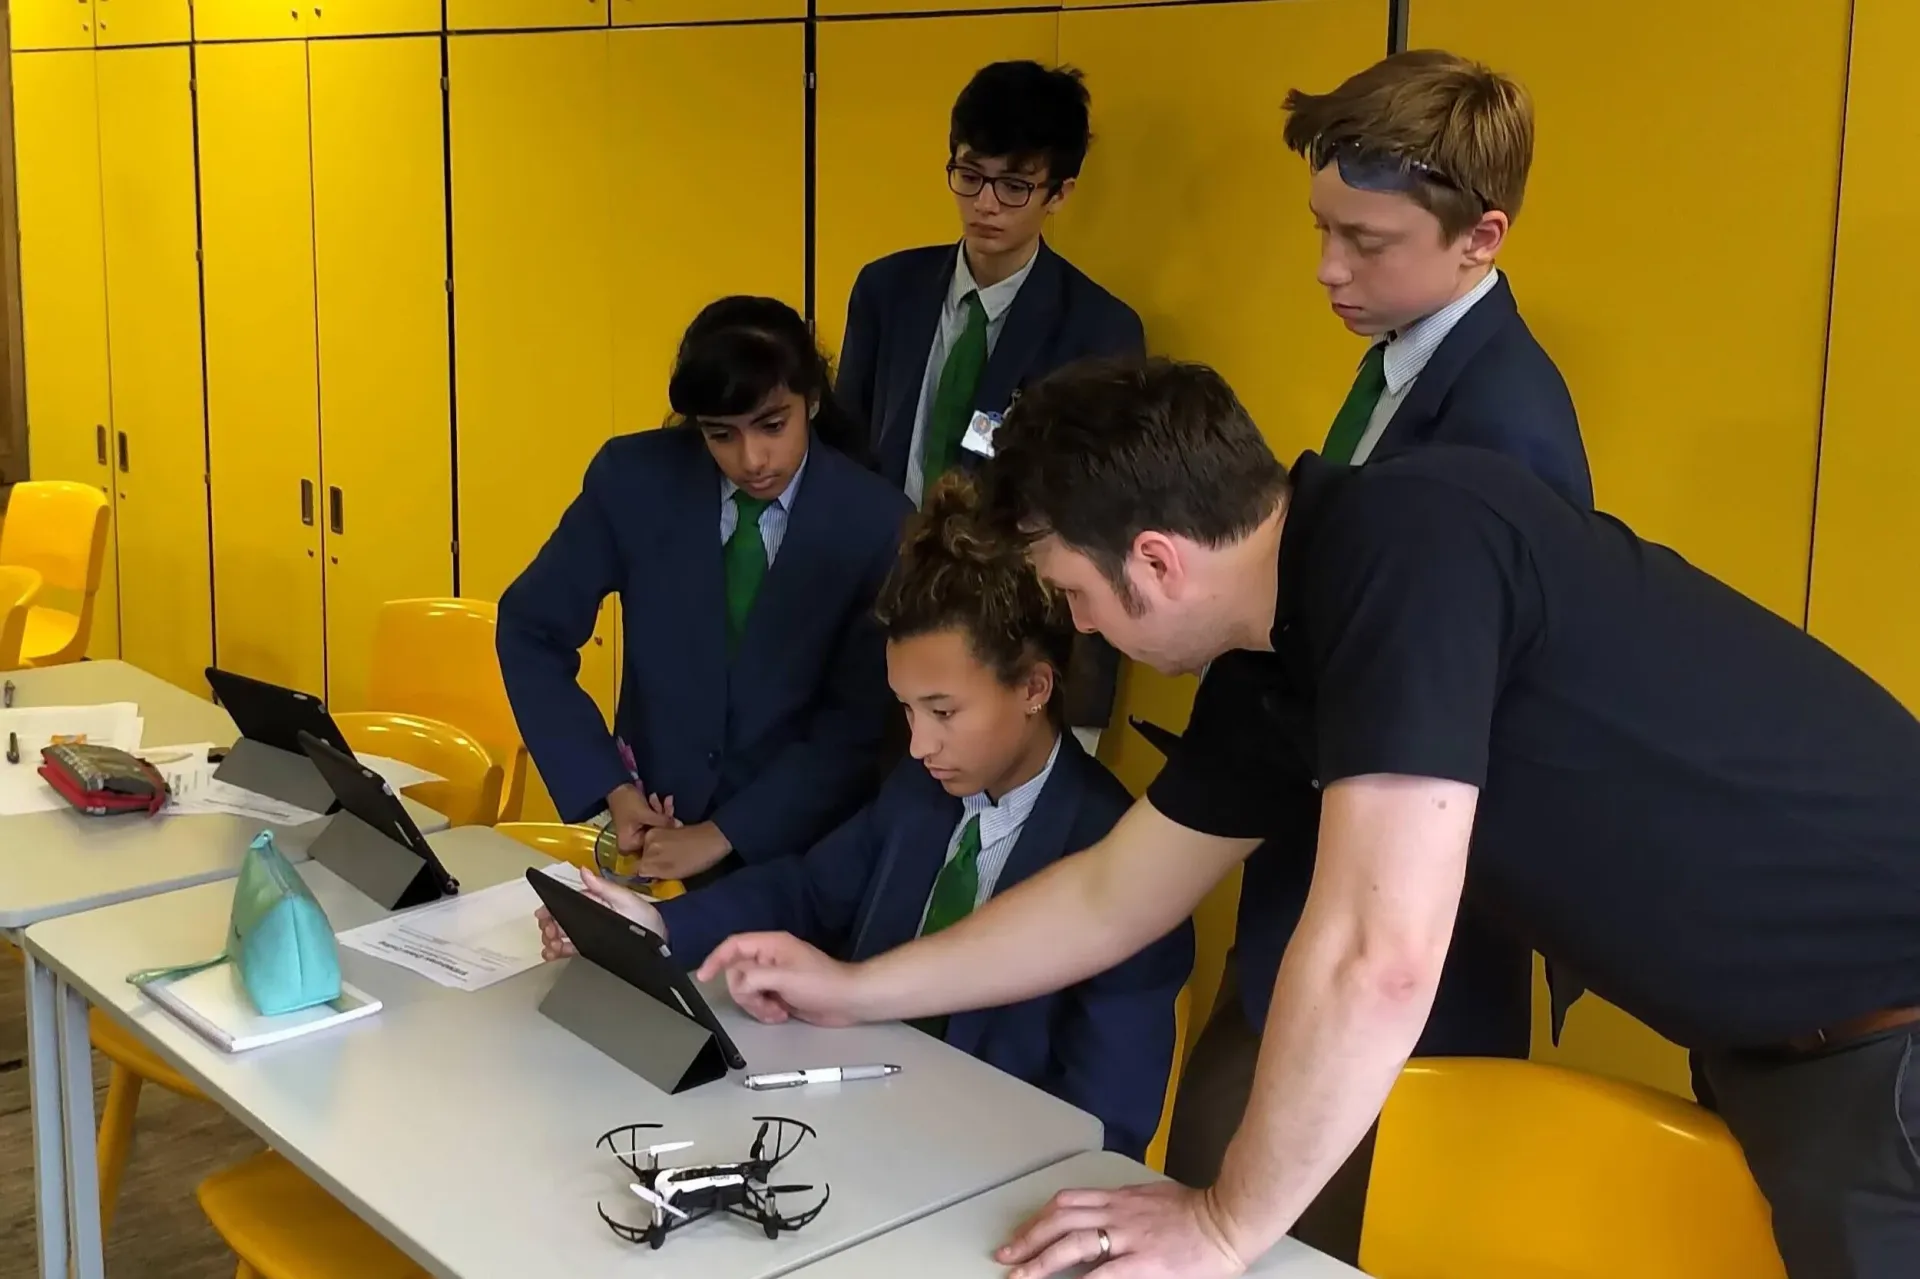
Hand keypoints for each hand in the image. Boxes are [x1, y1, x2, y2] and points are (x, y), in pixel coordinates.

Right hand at [537, 867, 665, 959]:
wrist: (660, 944)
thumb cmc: (646, 919)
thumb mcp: (627, 900)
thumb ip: (604, 888)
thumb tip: (583, 871)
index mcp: (595, 901)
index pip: (567, 902)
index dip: (551, 907)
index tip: (542, 914)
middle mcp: (589, 916)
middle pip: (560, 919)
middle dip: (549, 925)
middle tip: (549, 932)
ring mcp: (589, 933)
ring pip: (562, 934)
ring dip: (551, 938)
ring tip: (551, 944)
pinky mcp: (591, 948)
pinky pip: (570, 948)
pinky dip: (558, 951)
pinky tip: (552, 953)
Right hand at [607, 782, 675, 852]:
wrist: (617, 785)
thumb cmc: (627, 802)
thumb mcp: (645, 814)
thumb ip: (664, 822)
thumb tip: (679, 827)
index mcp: (629, 844)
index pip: (653, 845)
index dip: (665, 833)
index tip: (676, 822)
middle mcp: (632, 842)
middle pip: (655, 834)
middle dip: (664, 818)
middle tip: (669, 806)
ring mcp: (637, 832)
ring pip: (655, 825)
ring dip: (661, 811)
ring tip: (660, 798)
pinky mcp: (641, 823)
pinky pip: (653, 820)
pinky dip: (657, 810)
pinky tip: (659, 798)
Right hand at [637, 820, 730, 880]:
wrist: (712, 838)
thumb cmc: (697, 860)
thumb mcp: (674, 874)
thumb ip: (656, 874)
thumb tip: (645, 874)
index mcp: (648, 858)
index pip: (638, 870)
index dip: (647, 874)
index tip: (655, 876)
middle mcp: (647, 843)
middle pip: (642, 857)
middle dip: (650, 863)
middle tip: (665, 867)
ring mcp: (654, 832)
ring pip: (648, 848)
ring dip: (656, 853)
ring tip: (671, 857)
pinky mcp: (662, 826)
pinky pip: (655, 840)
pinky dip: (661, 845)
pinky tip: (673, 848)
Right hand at [694, 932, 867, 1026]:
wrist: (847, 1001)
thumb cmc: (822, 983)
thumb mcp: (785, 978)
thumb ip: (754, 977)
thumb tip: (736, 984)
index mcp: (771, 945)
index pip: (734, 946)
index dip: (715, 959)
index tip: (703, 977)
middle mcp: (769, 958)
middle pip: (736, 973)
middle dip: (746, 993)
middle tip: (763, 1002)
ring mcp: (774, 976)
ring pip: (746, 991)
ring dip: (757, 1005)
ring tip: (776, 1011)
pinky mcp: (778, 993)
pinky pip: (758, 1002)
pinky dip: (765, 1011)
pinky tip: (781, 1014)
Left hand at [996, 1182, 1246, 1278]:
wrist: (1230, 1219)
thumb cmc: (1198, 1213)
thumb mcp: (1153, 1201)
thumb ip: (1124, 1211)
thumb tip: (1102, 1226)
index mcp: (1120, 1199)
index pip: (1067, 1202)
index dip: (1038, 1219)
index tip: (1021, 1235)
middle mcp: (1118, 1213)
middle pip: (1060, 1218)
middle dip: (1028, 1238)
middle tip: (1006, 1256)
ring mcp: (1130, 1237)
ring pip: (1073, 1242)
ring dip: (1041, 1260)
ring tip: (1020, 1276)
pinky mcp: (1145, 1262)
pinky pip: (1103, 1274)